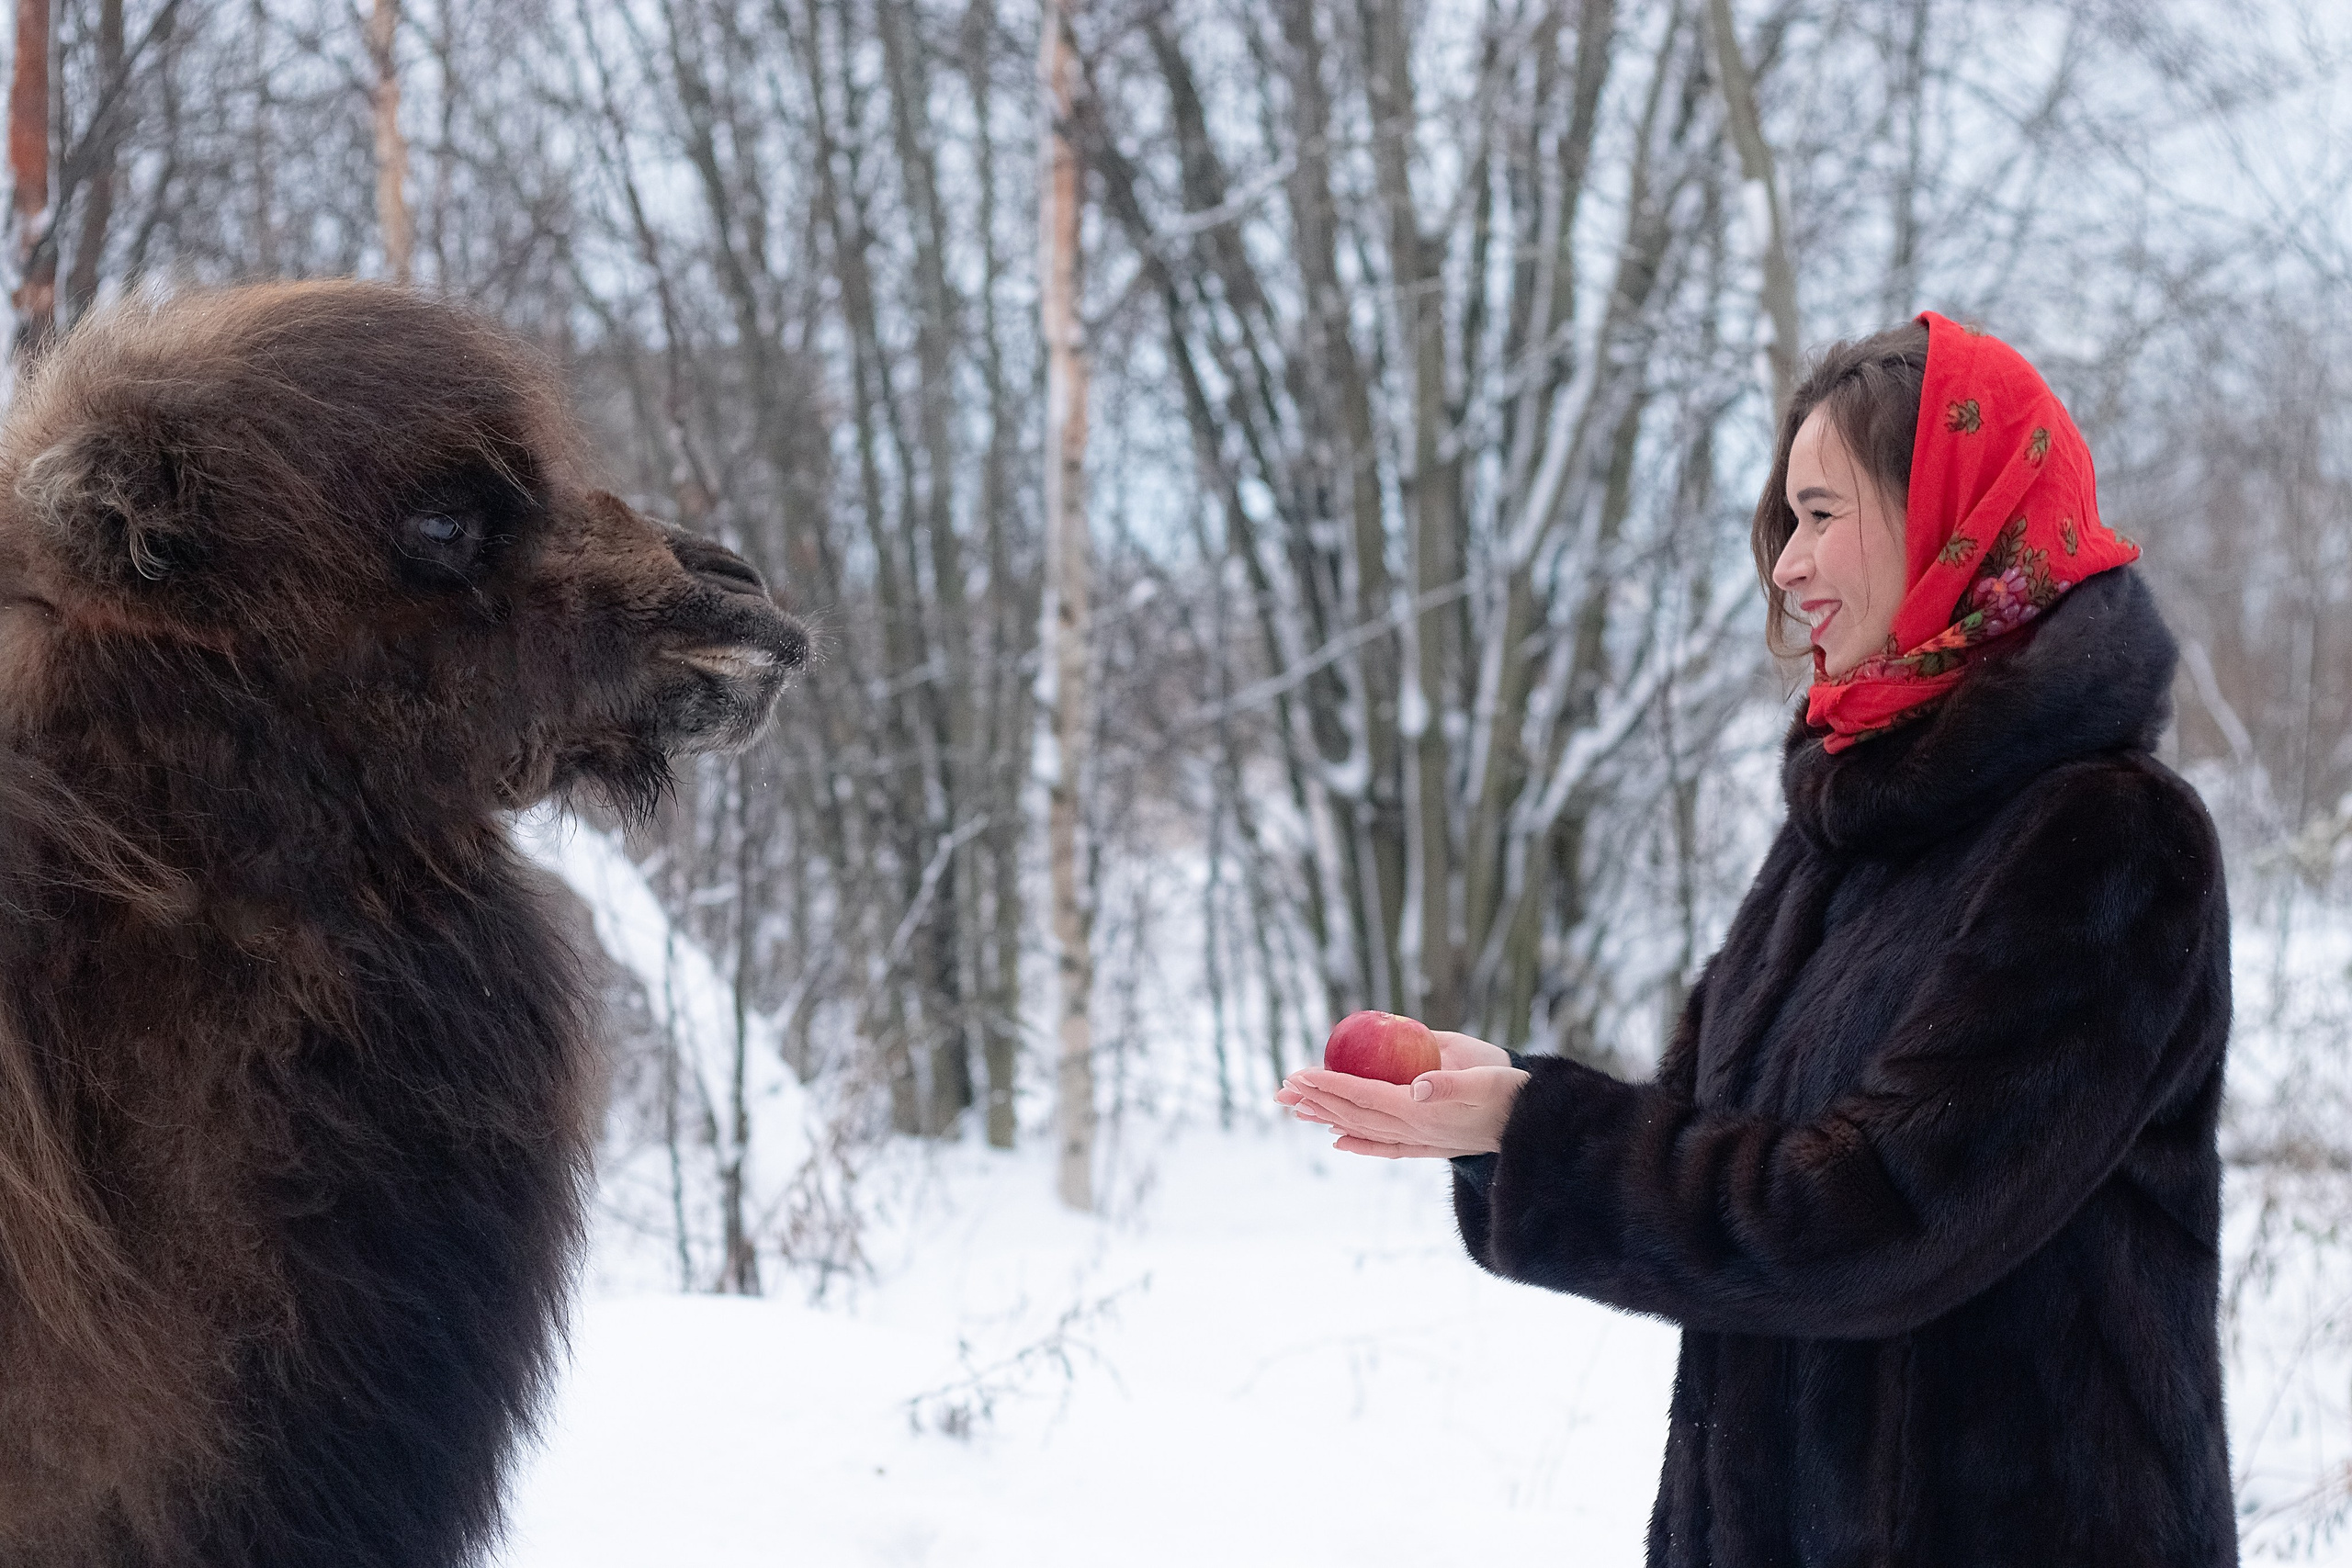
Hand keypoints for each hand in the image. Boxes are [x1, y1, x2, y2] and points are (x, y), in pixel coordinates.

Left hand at [1276, 1031, 1527, 1158]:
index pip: (1363, 1094)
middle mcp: (1414, 1129)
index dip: (1329, 1084)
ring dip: (1329, 1118)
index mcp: (1420, 1111)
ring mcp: (1420, 1139)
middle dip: (1317, 1099)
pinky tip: (1338, 1140)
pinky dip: (1358, 1142)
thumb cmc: (1511, 1093)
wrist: (1535, 1127)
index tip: (1299, 1074)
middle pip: (1354, 1113)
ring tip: (1297, 1110)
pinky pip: (1384, 1146)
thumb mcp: (1485, 1080)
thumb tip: (1415, 1086)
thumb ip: (1449, 1083)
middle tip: (1282, 1088)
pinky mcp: (1429, 1144)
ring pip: (1363, 1129)